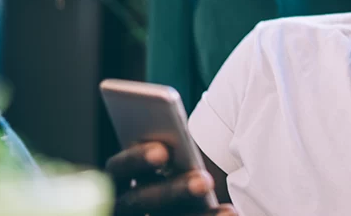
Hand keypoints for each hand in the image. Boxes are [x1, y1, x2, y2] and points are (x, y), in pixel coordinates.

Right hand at [106, 141, 235, 215]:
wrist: (185, 199)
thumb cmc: (176, 167)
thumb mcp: (171, 158)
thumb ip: (170, 151)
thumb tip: (183, 143)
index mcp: (120, 177)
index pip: (119, 168)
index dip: (136, 160)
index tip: (163, 152)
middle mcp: (125, 204)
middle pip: (140, 202)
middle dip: (174, 191)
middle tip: (205, 182)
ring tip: (228, 211)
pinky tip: (231, 215)